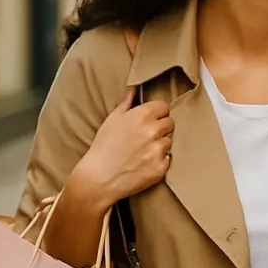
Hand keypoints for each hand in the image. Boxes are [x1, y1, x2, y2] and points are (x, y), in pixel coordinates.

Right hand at [69, 88, 173, 212]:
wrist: (98, 179)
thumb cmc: (103, 147)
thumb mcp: (111, 121)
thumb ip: (127, 103)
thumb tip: (134, 89)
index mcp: (141, 115)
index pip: (164, 106)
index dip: (157, 113)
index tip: (150, 120)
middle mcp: (152, 130)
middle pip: (169, 123)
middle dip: (160, 129)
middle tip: (145, 138)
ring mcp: (158, 149)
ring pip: (169, 141)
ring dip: (160, 145)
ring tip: (142, 152)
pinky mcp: (161, 167)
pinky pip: (168, 159)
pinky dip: (159, 162)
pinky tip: (144, 164)